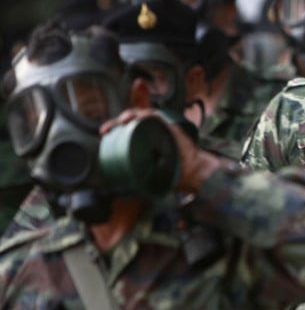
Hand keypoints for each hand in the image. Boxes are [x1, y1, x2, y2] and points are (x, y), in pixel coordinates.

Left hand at [100, 109, 226, 193]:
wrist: (195, 173)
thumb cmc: (176, 176)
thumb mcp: (153, 178)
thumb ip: (140, 181)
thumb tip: (123, 194)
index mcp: (148, 141)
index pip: (128, 130)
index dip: (114, 130)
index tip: (104, 134)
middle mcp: (154, 132)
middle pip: (132, 121)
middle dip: (115, 123)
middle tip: (105, 130)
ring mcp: (162, 128)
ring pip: (141, 115)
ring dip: (128, 115)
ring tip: (119, 122)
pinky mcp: (170, 126)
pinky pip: (154, 116)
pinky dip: (142, 115)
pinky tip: (131, 118)